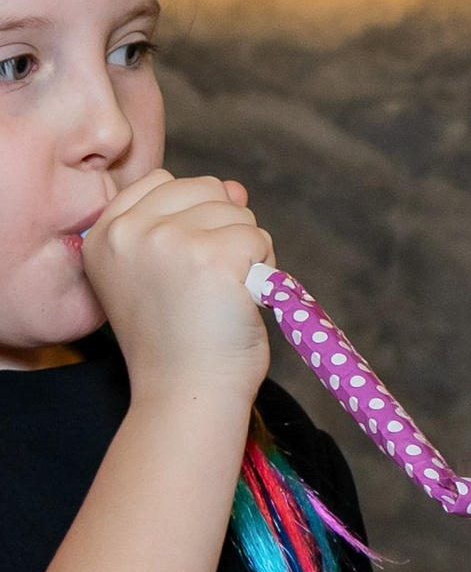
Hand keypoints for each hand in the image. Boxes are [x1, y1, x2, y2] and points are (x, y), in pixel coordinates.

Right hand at [78, 170, 269, 409]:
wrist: (186, 391)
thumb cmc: (181, 341)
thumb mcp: (168, 273)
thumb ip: (190, 223)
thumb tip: (234, 187)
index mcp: (104, 234)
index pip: (162, 181)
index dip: (194, 213)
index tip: (191, 261)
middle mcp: (128, 231)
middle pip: (207, 190)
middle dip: (226, 230)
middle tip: (211, 284)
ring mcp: (168, 241)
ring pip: (238, 213)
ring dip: (248, 251)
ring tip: (224, 295)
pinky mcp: (210, 257)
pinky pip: (259, 239)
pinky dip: (264, 270)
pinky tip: (240, 301)